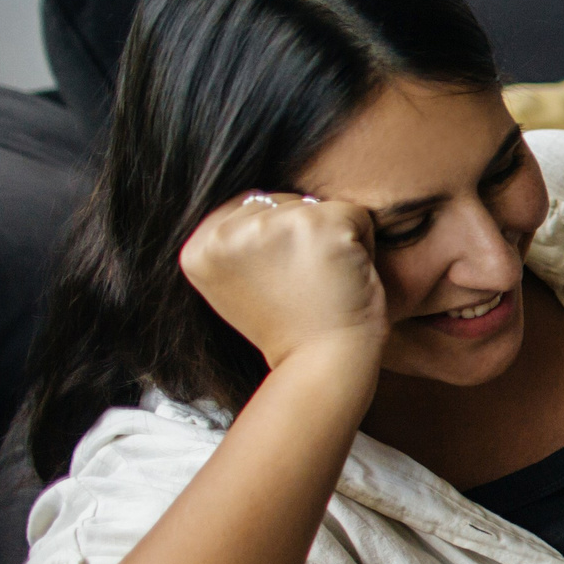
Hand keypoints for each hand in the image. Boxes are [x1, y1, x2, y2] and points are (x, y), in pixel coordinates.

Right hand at [179, 191, 387, 370]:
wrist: (322, 363)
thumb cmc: (291, 329)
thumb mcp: (236, 285)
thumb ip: (236, 243)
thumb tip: (258, 200)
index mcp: (198, 248)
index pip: (247, 205)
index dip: (278, 240)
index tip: (282, 282)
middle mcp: (226, 233)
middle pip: (281, 201)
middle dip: (303, 237)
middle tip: (305, 287)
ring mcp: (272, 225)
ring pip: (317, 206)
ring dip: (332, 240)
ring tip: (325, 283)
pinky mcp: (319, 224)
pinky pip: (356, 214)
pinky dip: (364, 244)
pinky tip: (348, 278)